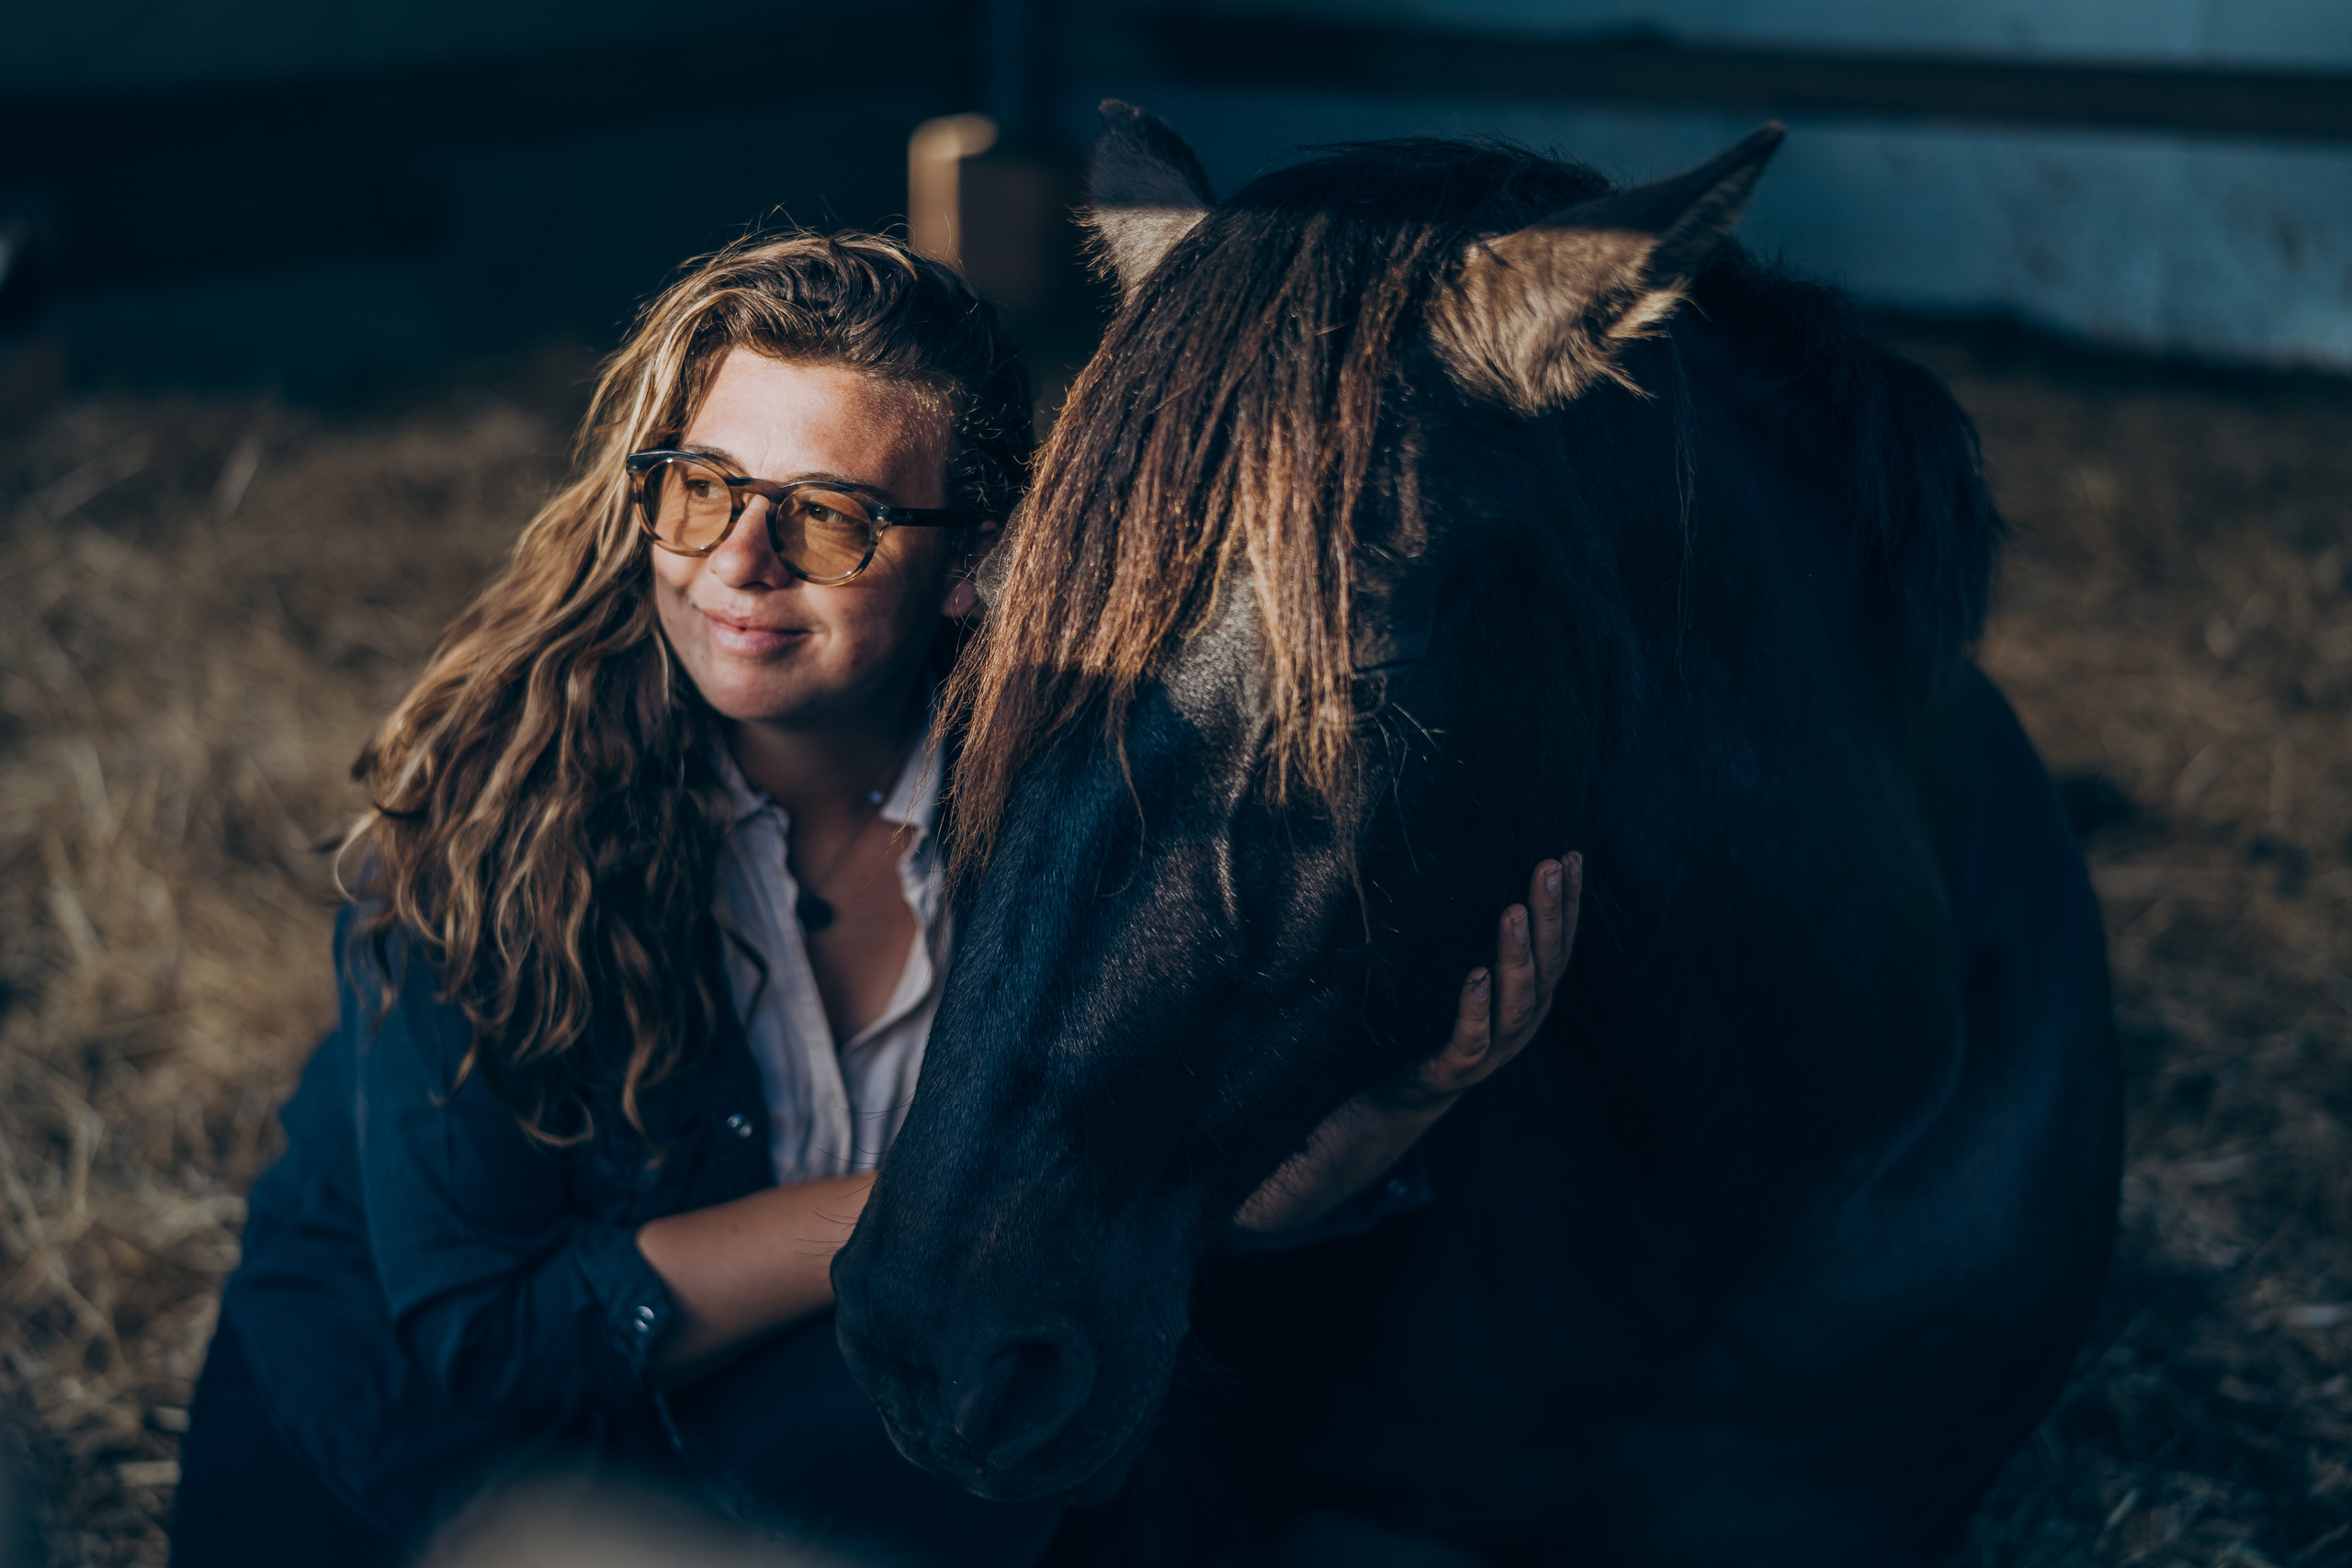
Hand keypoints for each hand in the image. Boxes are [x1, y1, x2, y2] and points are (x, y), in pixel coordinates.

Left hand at [1234, 852, 1582, 1233]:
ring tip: (1515, 911)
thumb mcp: (1459, 971)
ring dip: (1517, 955)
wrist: (1396, 1093)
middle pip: (1547, 964)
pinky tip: (1474, 976)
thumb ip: (1473, 933)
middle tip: (1550, 867)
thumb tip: (1469, 857)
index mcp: (1530, 994)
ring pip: (1517, 1001)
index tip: (1573, 854)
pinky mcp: (1455, 1069)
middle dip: (1552, 915)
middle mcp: (1521, 1021)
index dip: (1571, 902)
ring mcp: (1493, 1049)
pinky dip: (1474, 1008)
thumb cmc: (1430, 1016)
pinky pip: (1471, 1039)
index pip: (1559, 942)